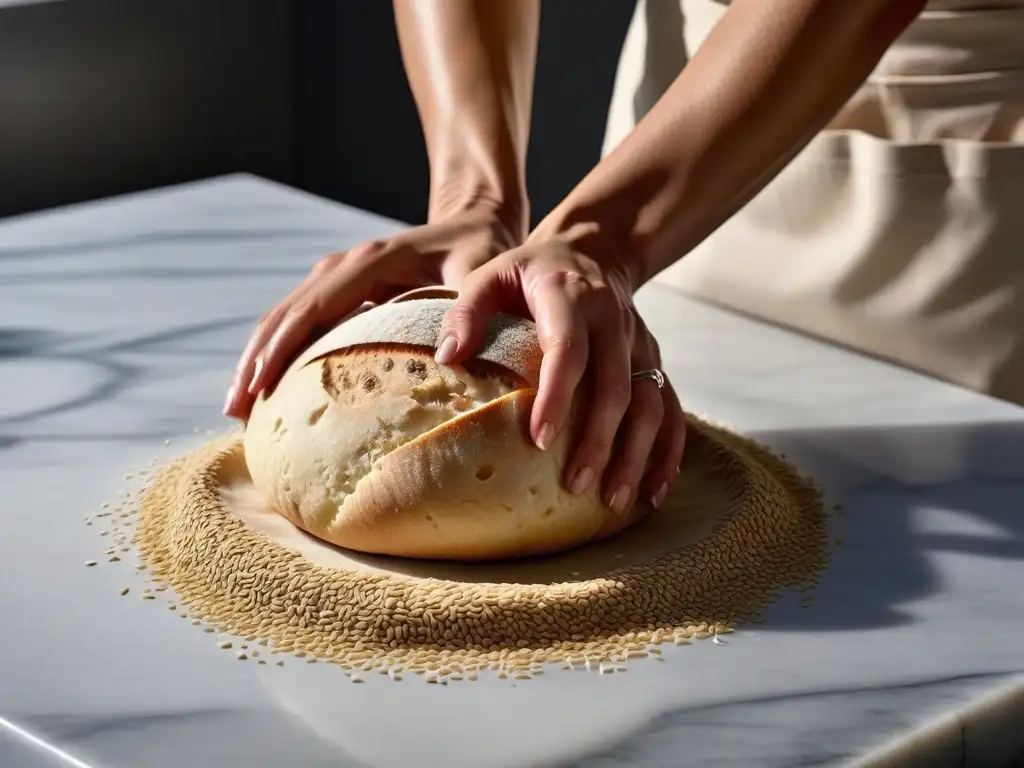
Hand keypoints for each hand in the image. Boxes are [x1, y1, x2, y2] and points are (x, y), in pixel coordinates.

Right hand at [223, 201, 521, 419]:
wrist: (474, 220)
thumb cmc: (481, 251)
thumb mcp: (481, 276)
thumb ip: (466, 311)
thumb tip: (448, 360)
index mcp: (372, 261)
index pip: (314, 307)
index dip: (283, 347)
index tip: (261, 385)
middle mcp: (345, 264)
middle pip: (285, 314)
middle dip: (256, 361)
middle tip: (235, 411)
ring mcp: (338, 274)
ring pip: (283, 317)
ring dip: (258, 359)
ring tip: (238, 408)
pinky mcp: (341, 289)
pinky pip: (300, 322)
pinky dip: (278, 352)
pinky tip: (269, 388)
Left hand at [433, 223, 685, 511]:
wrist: (594, 251)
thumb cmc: (531, 273)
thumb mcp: (491, 274)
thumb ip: (466, 311)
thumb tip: (448, 358)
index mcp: (571, 297)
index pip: (569, 350)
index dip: (558, 396)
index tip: (540, 440)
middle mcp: (614, 321)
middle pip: (616, 385)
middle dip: (599, 439)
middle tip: (576, 485)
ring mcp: (641, 343)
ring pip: (651, 403)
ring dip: (636, 454)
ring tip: (612, 500)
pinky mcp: (655, 362)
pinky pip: (671, 409)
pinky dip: (668, 452)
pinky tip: (653, 492)